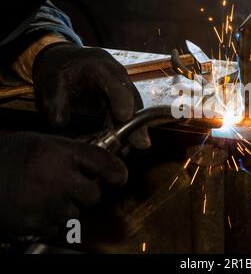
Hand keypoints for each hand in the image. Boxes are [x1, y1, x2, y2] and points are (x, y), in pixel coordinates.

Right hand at [0, 132, 127, 237]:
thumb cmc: (5, 156)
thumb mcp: (41, 143)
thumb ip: (70, 152)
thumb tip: (96, 162)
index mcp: (63, 154)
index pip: (103, 163)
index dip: (116, 171)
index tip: (119, 177)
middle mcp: (61, 180)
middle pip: (94, 195)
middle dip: (85, 192)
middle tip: (67, 187)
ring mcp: (50, 205)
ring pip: (75, 213)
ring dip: (64, 208)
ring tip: (41, 195)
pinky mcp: (37, 225)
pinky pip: (55, 228)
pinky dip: (47, 222)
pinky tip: (32, 208)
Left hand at [33, 42, 150, 148]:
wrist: (65, 62)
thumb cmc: (59, 69)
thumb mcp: (51, 82)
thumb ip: (55, 102)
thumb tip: (60, 123)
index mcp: (100, 66)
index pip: (115, 82)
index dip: (121, 99)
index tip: (124, 116)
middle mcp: (117, 76)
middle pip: (132, 98)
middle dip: (137, 121)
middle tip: (141, 142)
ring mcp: (121, 89)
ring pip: (134, 109)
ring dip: (136, 128)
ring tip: (138, 145)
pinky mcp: (120, 101)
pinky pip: (128, 115)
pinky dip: (127, 129)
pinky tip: (127, 145)